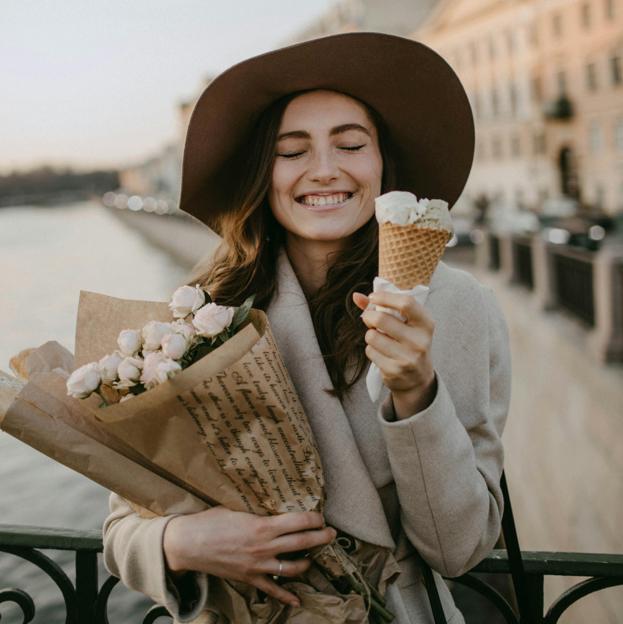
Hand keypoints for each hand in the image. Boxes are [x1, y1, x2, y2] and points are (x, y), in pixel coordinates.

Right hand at [163, 506, 335, 607]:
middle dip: (320, 538)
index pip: (297, 522)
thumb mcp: (236, 508)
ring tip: (315, 557)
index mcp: (262, 526)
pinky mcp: (249, 578)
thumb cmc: (210, 521)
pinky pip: (272, 590)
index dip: (313, 519)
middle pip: (301, 543)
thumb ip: (257, 512)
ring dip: (307, 563)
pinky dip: (286, 596)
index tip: (321, 517)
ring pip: (292, 568)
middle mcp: (264, 547)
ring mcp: (257, 566)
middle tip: (332, 534)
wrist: (187, 544)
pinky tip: (298, 600)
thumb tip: (272, 507)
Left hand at [353, 291, 436, 417]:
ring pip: (372, 336)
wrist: (419, 379)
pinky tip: (381, 353)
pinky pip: (370, 352)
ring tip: (379, 339)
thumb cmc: (409, 343)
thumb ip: (384, 307)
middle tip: (369, 319)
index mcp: (426, 324)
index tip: (373, 298)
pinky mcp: (394, 370)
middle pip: (381, 319)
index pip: (406, 303)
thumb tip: (356, 296)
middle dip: (369, 316)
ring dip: (370, 335)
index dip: (385, 297)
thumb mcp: (407, 325)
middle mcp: (419, 341)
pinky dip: (371, 350)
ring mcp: (407, 357)